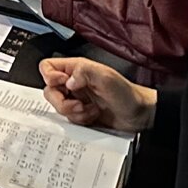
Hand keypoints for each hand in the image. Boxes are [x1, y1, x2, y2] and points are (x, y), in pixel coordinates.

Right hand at [39, 57, 156, 131]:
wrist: (139, 114)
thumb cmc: (127, 93)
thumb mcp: (106, 77)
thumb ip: (84, 72)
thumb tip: (67, 80)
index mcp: (76, 69)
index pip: (48, 67)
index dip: (50, 77)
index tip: (65, 84)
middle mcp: (73, 83)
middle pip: (49, 91)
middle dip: (62, 102)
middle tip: (78, 104)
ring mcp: (76, 99)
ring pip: (58, 107)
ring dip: (73, 112)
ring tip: (89, 110)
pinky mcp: (80, 114)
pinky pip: (69, 119)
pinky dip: (80, 120)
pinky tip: (93, 115)